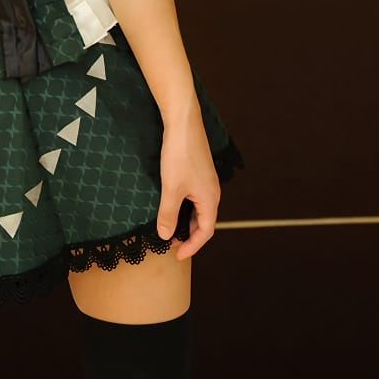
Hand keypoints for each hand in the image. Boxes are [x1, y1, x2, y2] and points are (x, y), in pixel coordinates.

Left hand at [156, 108, 220, 260]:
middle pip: (204, 221)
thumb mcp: (171, 188)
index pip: (206, 232)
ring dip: (187, 221)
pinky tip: (173, 204)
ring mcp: (206, 180)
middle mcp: (213, 191)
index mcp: (210, 199)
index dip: (192, 246)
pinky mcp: (199, 170)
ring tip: (171, 226)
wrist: (183, 122)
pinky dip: (186, 207)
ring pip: (199, 209)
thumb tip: (166, 236)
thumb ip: (168, 214)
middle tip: (171, 243)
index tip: (177, 255)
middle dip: (190, 235)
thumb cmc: (179, 155)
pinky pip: (195, 197)